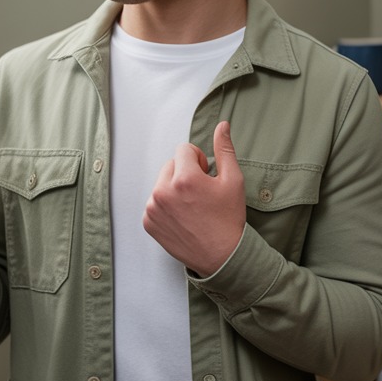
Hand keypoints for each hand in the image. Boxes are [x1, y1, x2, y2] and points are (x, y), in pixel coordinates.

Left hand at [144, 121, 246, 276]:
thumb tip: (222, 125)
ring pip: (162, 183)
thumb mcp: (233, 180)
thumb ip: (224, 149)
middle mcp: (163, 191)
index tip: (206, 177)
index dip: (198, 161)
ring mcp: (153, 208)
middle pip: (171, 165)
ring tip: (192, 207)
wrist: (221, 256)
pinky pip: (154, 202)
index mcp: (184, 178)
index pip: (184, 149)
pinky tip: (182, 218)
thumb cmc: (229, 218)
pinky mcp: (148, 222)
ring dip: (174, 189)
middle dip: (184, 173)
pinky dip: (166, 206)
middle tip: (200, 194)